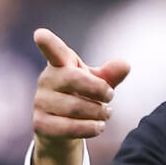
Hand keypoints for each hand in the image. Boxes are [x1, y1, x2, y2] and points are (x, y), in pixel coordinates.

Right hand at [29, 28, 129, 164]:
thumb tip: (125, 65)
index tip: (40, 34)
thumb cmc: (82, 98)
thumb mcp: (98, 84)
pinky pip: (68, 127)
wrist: (63, 129)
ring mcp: (41, 102)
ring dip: (98, 112)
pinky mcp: (40, 124)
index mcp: (60, 65)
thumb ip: (110, 75)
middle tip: (111, 96)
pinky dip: (89, 128)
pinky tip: (98, 126)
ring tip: (106, 113)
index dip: (48, 43)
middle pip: (72, 78)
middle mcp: (46, 80)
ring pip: (74, 106)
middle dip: (98, 89)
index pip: (53, 51)